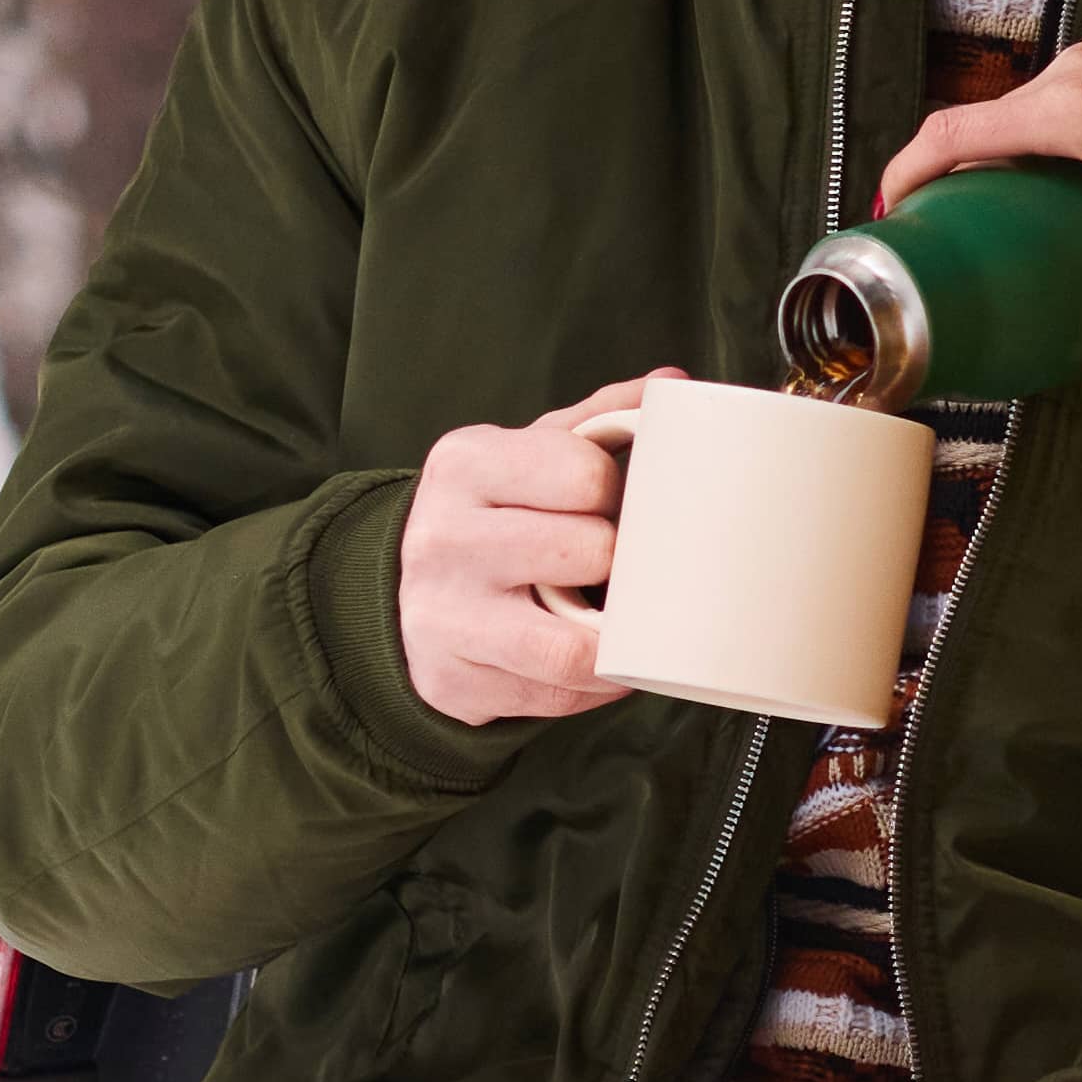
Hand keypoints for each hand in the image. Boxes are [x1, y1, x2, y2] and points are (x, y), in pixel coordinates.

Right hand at [391, 380, 652, 726]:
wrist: (407, 593)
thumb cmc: (491, 516)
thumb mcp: (527, 453)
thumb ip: (600, 419)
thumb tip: (674, 385)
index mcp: (466, 463)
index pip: (583, 473)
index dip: (617, 493)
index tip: (613, 504)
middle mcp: (444, 538)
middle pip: (586, 553)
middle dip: (619, 563)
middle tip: (620, 564)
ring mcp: (443, 617)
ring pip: (573, 647)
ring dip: (619, 638)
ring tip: (627, 620)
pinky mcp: (453, 682)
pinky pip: (557, 696)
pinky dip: (596, 683)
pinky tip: (599, 659)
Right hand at [876, 10, 1081, 384]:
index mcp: (1066, 113)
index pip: (954, 133)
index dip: (910, 166)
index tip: (893, 201)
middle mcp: (1076, 67)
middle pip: (1000, 116)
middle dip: (981, 163)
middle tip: (979, 213)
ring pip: (1050, 92)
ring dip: (1040, 134)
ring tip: (1051, 183)